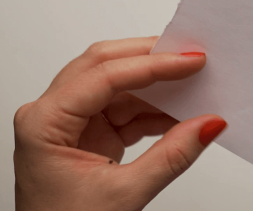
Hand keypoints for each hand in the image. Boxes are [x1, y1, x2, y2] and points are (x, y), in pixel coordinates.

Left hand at [13, 37, 226, 210]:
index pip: (103, 76)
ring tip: (195, 83)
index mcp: (43, 123)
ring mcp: (70, 122)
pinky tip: (182, 112)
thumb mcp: (122, 196)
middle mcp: (52, 114)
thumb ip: (171, 156)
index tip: (190, 60)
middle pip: (105, 65)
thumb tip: (209, 124)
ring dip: (158, 85)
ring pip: (119, 85)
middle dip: (152, 58)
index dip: (152, 64)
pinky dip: (156, 110)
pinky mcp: (89, 133)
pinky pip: (126, 110)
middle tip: (192, 56)